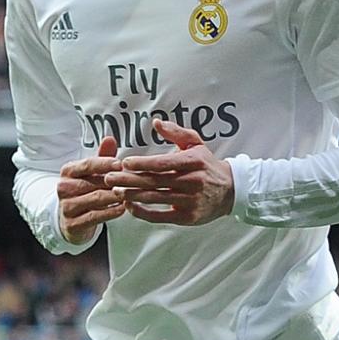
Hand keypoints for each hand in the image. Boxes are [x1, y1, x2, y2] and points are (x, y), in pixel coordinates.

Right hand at [57, 131, 127, 245]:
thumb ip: (102, 157)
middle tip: (132, 181)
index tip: (120, 164)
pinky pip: (95, 217)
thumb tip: (110, 138)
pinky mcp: (73, 224)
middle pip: (92, 183)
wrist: (70, 221)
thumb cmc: (84, 192)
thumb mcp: (91, 174)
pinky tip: (123, 208)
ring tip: (130, 193)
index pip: (87, 165)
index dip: (104, 164)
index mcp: (68, 172)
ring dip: (114, 196)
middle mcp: (64, 188)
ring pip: (95, 199)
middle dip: (113, 182)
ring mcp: (67, 207)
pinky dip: (110, 212)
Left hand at [102, 120, 234, 225]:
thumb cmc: (207, 165)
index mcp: (192, 162)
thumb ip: (176, 132)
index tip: (124, 162)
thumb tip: (156, 122)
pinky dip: (143, 212)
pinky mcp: (187, 217)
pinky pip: (160, 216)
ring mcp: (189, 201)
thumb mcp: (196, 144)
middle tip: (108, 178)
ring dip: (132, 195)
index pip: (163, 163)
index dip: (142, 164)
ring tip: (115, 191)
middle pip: (155, 181)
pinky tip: (130, 206)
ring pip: (155, 198)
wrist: (230, 191)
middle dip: (129, 180)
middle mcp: (191, 182)